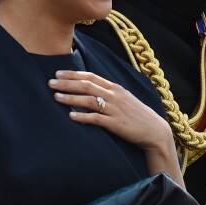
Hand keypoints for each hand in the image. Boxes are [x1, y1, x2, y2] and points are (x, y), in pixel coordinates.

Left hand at [49, 70, 172, 151]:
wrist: (155, 131)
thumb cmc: (137, 115)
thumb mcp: (124, 99)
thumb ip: (108, 93)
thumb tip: (90, 89)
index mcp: (115, 88)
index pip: (90, 76)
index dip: (73, 74)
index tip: (58, 73)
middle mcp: (114, 95)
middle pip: (86, 85)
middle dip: (67, 83)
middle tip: (50, 82)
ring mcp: (115, 109)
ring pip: (89, 100)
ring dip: (70, 98)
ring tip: (56, 97)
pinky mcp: (116, 123)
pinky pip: (96, 119)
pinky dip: (82, 117)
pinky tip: (71, 117)